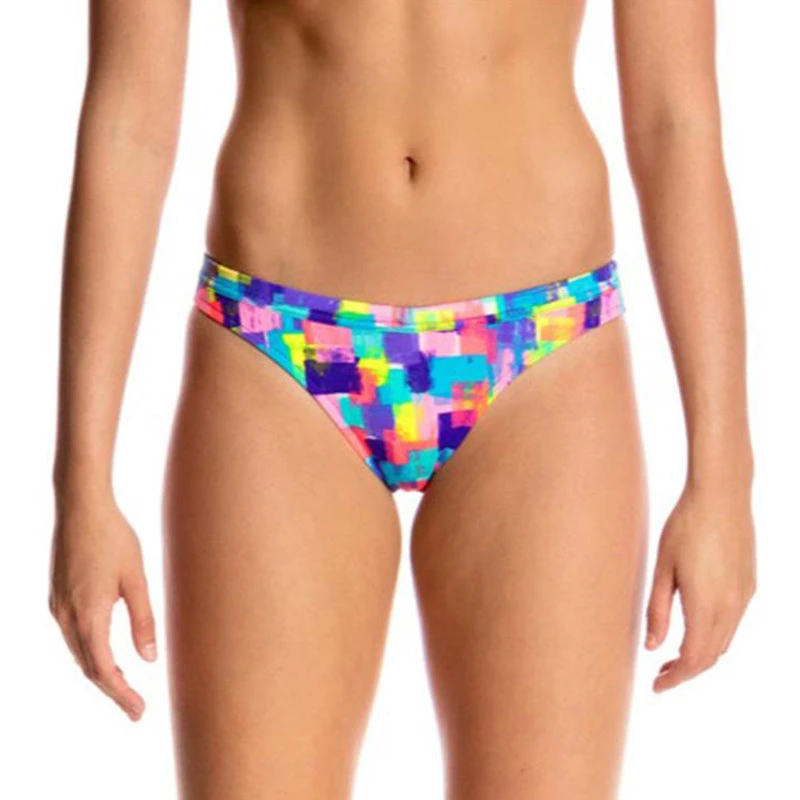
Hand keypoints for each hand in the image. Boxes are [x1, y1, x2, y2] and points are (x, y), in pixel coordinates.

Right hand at [49, 492, 156, 720]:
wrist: (80, 507)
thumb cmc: (114, 537)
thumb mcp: (136, 578)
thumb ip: (143, 619)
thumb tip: (150, 659)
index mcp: (89, 614)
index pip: (104, 669)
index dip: (121, 694)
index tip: (139, 712)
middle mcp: (67, 616)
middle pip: (89, 667)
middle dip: (113, 690)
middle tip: (137, 708)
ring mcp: (58, 607)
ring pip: (78, 653)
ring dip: (100, 672)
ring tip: (125, 686)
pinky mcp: (56, 597)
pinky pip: (72, 636)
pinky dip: (89, 652)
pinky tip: (105, 653)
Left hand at [644, 480, 755, 691]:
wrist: (721, 495)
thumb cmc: (685, 526)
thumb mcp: (662, 567)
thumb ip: (657, 609)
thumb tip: (652, 646)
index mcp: (706, 605)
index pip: (692, 659)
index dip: (674, 678)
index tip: (655, 686)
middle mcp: (731, 607)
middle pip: (710, 656)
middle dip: (685, 672)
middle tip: (659, 676)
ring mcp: (744, 596)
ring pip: (724, 642)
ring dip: (700, 656)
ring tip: (672, 658)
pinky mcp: (749, 585)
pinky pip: (732, 624)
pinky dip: (713, 638)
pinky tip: (694, 631)